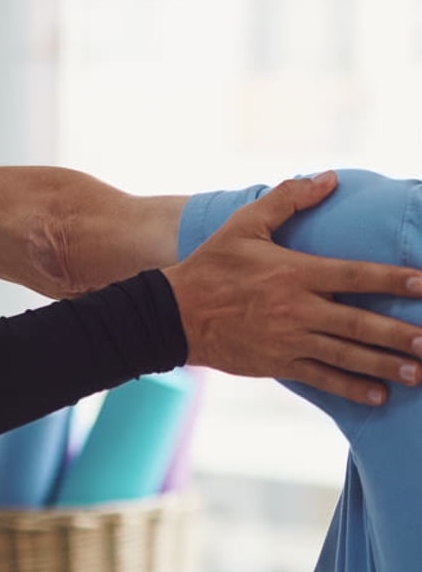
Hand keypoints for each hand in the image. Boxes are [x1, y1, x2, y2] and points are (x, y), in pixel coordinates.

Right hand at [164, 170, 421, 405]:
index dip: (393, 280)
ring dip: (385, 365)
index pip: (355, 275)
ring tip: (418, 372)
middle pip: (359, 323)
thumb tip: (330, 177)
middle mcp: (297, 309)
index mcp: (294, 272)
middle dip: (399, 334)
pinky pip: (321, 379)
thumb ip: (289, 198)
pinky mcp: (278, 364)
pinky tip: (379, 394)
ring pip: (346, 356)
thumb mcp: (246, 223)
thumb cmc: (212, 264)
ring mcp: (288, 341)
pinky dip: (351, 388)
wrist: (174, 313)